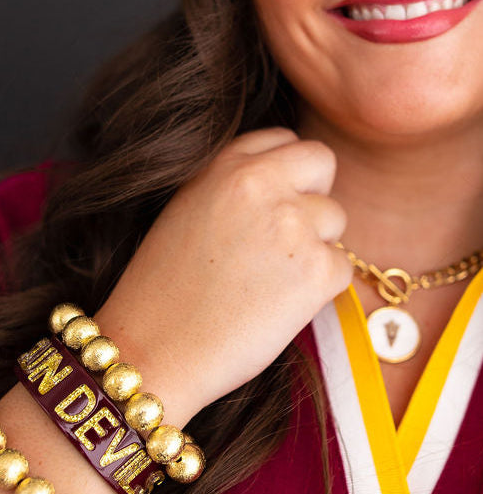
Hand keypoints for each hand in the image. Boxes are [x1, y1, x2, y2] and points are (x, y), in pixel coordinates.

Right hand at [95, 127, 351, 424]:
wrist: (151, 354)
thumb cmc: (161, 298)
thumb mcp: (184, 215)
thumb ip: (232, 190)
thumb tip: (284, 189)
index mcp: (224, 166)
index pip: (285, 140)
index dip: (285, 177)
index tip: (268, 213)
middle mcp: (260, 183)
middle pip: (322, 165)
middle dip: (310, 200)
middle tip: (279, 249)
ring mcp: (292, 224)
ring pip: (335, 221)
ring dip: (312, 251)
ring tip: (266, 287)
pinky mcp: (315, 270)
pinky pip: (341, 270)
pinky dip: (318, 294)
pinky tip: (275, 311)